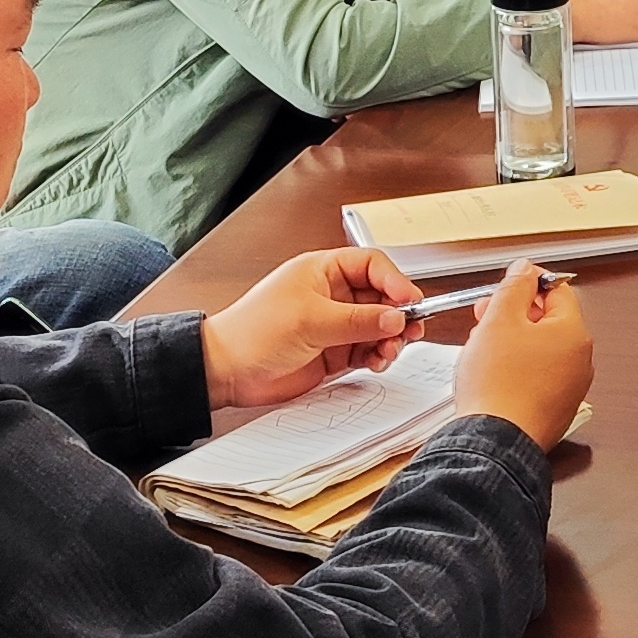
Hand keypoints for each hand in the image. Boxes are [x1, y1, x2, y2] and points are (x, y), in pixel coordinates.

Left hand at [201, 247, 421, 411]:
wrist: (227, 372)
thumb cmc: (253, 332)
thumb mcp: (310, 320)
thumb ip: (357, 320)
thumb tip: (395, 317)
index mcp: (323, 271)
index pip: (372, 265)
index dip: (395, 281)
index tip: (410, 301)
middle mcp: (332, 295)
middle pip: (381, 297)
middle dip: (398, 314)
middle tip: (410, 330)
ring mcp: (335, 325)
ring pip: (379, 327)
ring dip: (390, 339)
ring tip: (389, 351)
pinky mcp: (335, 352)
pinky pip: (368, 350)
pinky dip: (378, 356)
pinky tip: (377, 361)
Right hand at [452, 262, 593, 449]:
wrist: (494, 442)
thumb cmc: (498, 385)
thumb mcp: (499, 319)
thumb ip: (514, 287)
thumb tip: (525, 270)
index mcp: (574, 334)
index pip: (558, 291)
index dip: (529, 282)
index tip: (507, 282)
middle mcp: (579, 362)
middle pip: (549, 321)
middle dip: (515, 313)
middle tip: (486, 315)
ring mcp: (569, 389)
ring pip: (540, 350)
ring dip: (513, 340)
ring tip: (483, 346)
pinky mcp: (553, 410)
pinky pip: (537, 378)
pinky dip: (516, 369)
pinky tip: (493, 374)